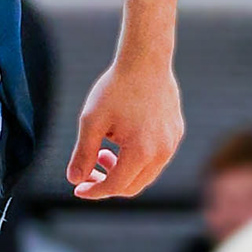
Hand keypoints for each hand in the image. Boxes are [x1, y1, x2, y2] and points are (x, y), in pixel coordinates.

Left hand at [68, 56, 183, 199]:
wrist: (145, 60)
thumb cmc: (115, 89)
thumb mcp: (91, 121)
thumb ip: (83, 154)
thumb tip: (75, 180)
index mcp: (141, 152)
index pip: (115, 187)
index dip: (94, 191)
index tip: (78, 188)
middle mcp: (162, 153)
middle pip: (132, 186)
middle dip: (108, 184)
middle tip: (89, 170)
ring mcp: (172, 143)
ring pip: (146, 174)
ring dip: (123, 171)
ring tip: (105, 151)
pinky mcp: (176, 133)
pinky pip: (156, 158)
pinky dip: (137, 159)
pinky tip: (121, 139)